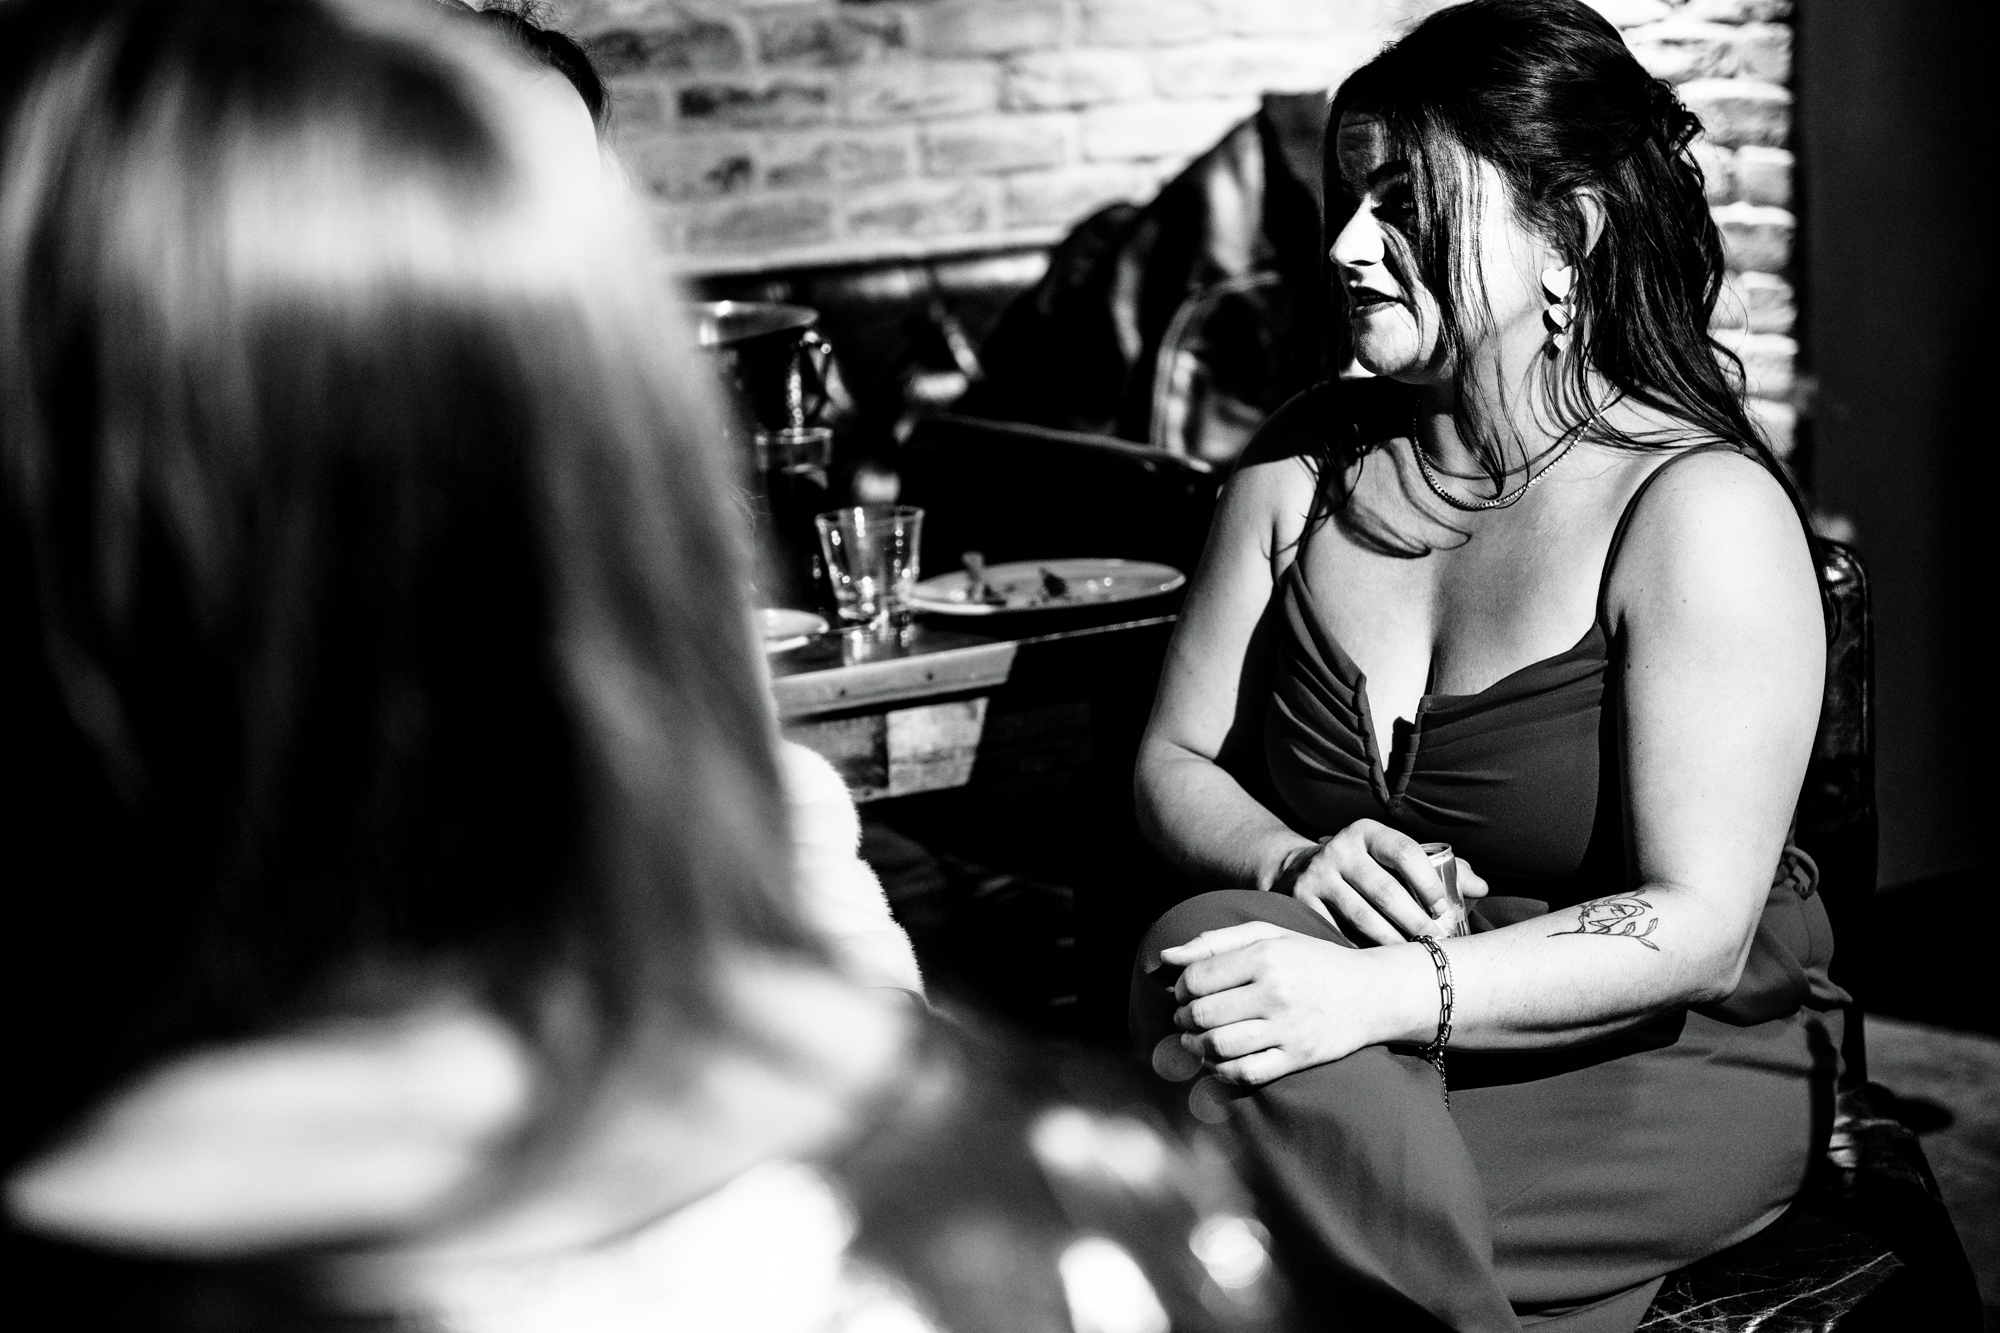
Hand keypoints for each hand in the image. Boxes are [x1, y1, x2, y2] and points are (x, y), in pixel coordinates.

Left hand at [1158, 921, 1396, 1084]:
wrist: (1372, 992)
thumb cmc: (1312, 960)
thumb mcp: (1269, 935)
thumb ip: (1215, 942)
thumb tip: (1165, 957)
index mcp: (1265, 957)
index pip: (1196, 979)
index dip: (1180, 989)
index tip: (1184, 992)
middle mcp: (1276, 992)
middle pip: (1202, 1014)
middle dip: (1183, 1019)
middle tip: (1185, 1018)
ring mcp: (1288, 1029)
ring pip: (1218, 1046)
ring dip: (1195, 1046)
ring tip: (1195, 1039)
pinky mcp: (1297, 1058)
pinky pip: (1244, 1073)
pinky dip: (1220, 1071)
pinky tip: (1217, 1060)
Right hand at [1277, 820, 1487, 945]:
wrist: (1299, 870)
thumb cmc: (1366, 868)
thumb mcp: (1395, 858)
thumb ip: (1441, 868)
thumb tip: (1480, 888)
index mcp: (1368, 832)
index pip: (1404, 852)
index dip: (1428, 883)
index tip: (1445, 911)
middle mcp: (1339, 849)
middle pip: (1385, 890)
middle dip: (1416, 922)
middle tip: (1437, 944)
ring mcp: (1317, 876)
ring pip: (1361, 916)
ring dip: (1392, 942)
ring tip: (1414, 958)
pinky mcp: (1300, 903)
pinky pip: (1336, 932)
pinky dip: (1360, 950)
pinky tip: (1379, 964)